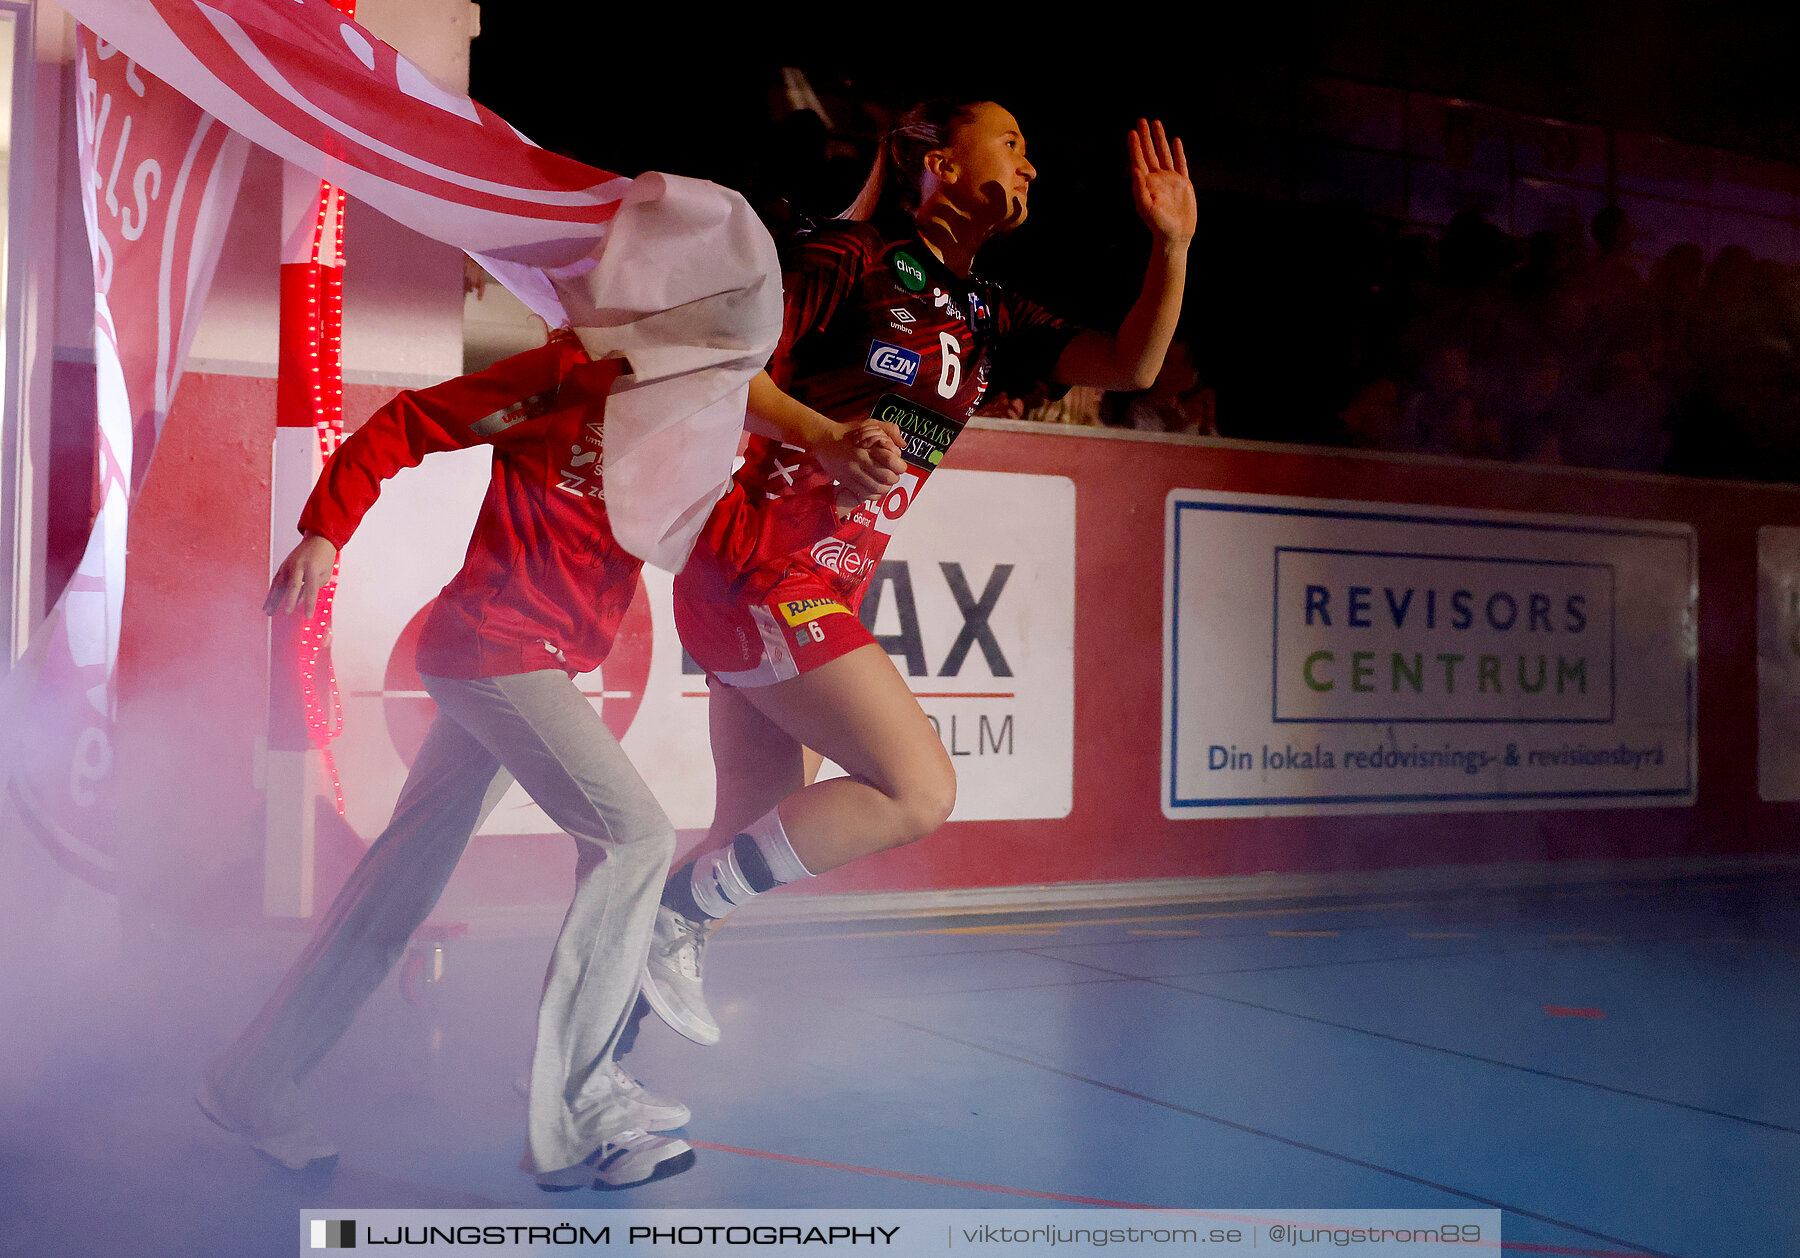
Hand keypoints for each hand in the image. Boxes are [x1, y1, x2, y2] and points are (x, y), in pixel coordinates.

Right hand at [264, 532, 337, 617]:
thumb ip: (313, 587)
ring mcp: (288, 565)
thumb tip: (299, 601)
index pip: (311, 589)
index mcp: (312, 568)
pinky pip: (276, 581)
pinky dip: (271, 593)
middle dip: (289, 600)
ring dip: (273, 599)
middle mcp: (298, 566)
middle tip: (286, 613)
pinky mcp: (283, 566)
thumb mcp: (324, 573)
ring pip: (279, 584)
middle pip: (293, 585)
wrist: (318, 539)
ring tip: (268, 612)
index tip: (307, 616)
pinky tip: (267, 603)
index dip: (309, 603)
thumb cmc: (324, 558)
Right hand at [815, 420, 904, 500]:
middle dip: (894, 477)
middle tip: (893, 474)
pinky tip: (875, 487)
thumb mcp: (869, 424)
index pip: (891, 460)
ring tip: (885, 481)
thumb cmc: (849, 432)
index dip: (900, 465)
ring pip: (877, 488)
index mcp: (867, 446)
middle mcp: (859, 461)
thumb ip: (889, 430)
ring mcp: (852, 473)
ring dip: (886, 487)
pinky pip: (865, 494)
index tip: (899, 464)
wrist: (824, 440)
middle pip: (887, 477)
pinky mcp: (846, 482)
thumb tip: (903, 444)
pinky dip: (874, 494)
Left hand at [1128, 119, 1195, 246]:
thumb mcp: (1146, 207)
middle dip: (1145, 136)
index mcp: (1146, 183)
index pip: (1139, 160)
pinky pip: (1180, 163)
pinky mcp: (1183, 183)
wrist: (1176, 235)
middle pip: (1150, 152)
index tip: (1132, 132)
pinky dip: (1178, 152)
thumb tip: (1135, 169)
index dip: (1135, 146)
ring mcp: (1170, 179)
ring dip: (1160, 139)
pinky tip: (1175, 141)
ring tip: (1156, 123)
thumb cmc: (1158, 224)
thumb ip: (1139, 188)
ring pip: (1164, 153)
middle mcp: (1157, 178)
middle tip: (1141, 120)